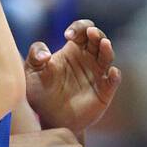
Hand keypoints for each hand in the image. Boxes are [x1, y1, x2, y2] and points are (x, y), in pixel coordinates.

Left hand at [25, 19, 120, 134]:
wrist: (48, 118)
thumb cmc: (40, 92)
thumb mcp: (31, 72)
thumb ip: (34, 56)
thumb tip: (45, 54)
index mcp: (73, 49)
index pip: (82, 30)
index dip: (78, 28)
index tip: (67, 35)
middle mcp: (89, 58)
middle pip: (98, 38)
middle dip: (95, 33)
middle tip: (90, 33)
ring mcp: (98, 74)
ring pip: (107, 56)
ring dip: (107, 49)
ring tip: (104, 43)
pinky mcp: (104, 91)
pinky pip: (112, 81)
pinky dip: (114, 76)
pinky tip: (111, 72)